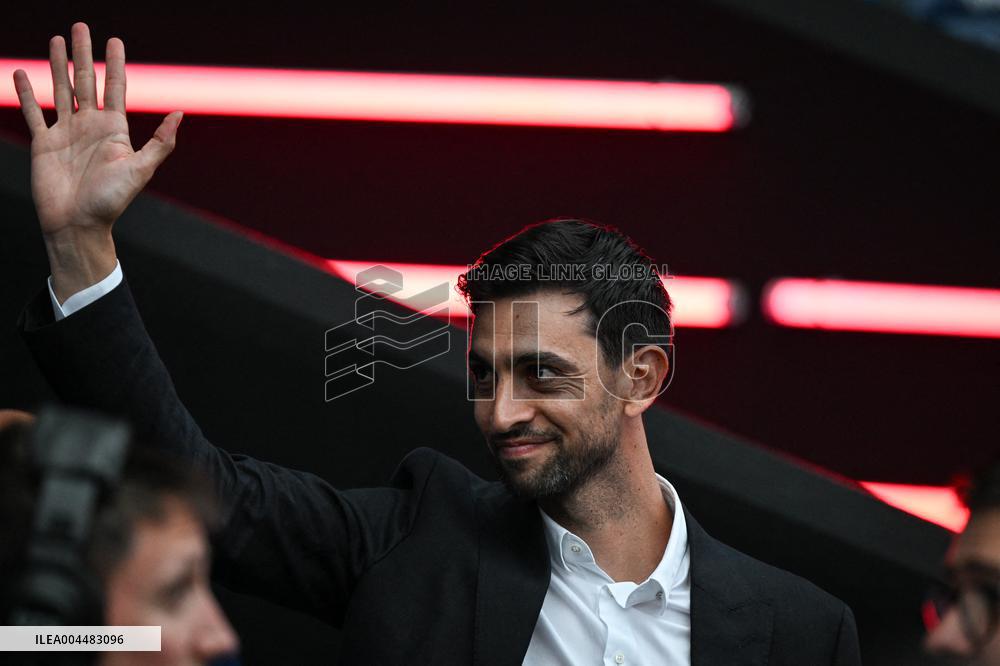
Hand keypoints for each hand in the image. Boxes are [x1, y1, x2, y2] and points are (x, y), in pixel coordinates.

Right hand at [11, 22, 182, 301]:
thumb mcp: (141, 170)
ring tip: (56, 39)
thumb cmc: (112, 201)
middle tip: (81, 26)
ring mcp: (66, 133)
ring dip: (57, 65)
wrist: (79, 225)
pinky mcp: (44, 144)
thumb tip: (181, 114)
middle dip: (83, 54)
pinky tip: (22, 73)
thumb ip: (160, 142)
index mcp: (114, 130)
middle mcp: (90, 127)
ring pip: (60, 90)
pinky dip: (28, 94)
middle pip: (85, 81)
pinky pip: (35, 113)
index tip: (114, 41)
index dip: (114, 64)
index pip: (115, 88)